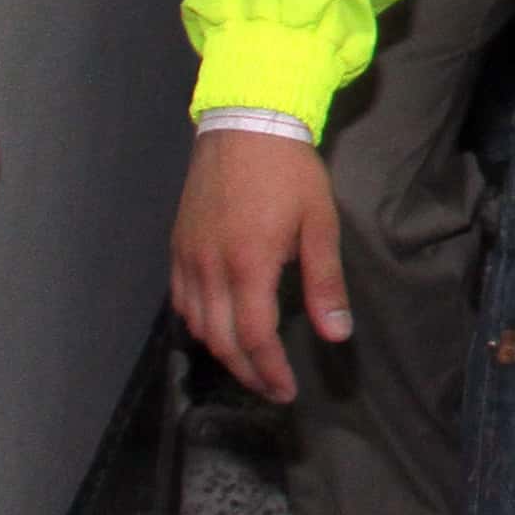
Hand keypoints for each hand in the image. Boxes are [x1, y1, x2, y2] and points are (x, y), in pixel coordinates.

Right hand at [169, 130, 347, 401]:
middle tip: (272, 387)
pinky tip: (219, 327)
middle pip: (221, 339)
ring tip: (252, 363)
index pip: (254, 336)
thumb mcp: (320, 222)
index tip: (286, 390)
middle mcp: (210, 267)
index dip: (269, 370)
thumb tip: (337, 334)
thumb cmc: (289, 171)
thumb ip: (325, 282)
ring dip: (223, 351)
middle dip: (248, 371)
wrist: (245, 124)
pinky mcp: (177, 246)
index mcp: (249, 264)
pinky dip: (199, 323)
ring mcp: (188, 257)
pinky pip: (181, 300)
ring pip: (196, 324)